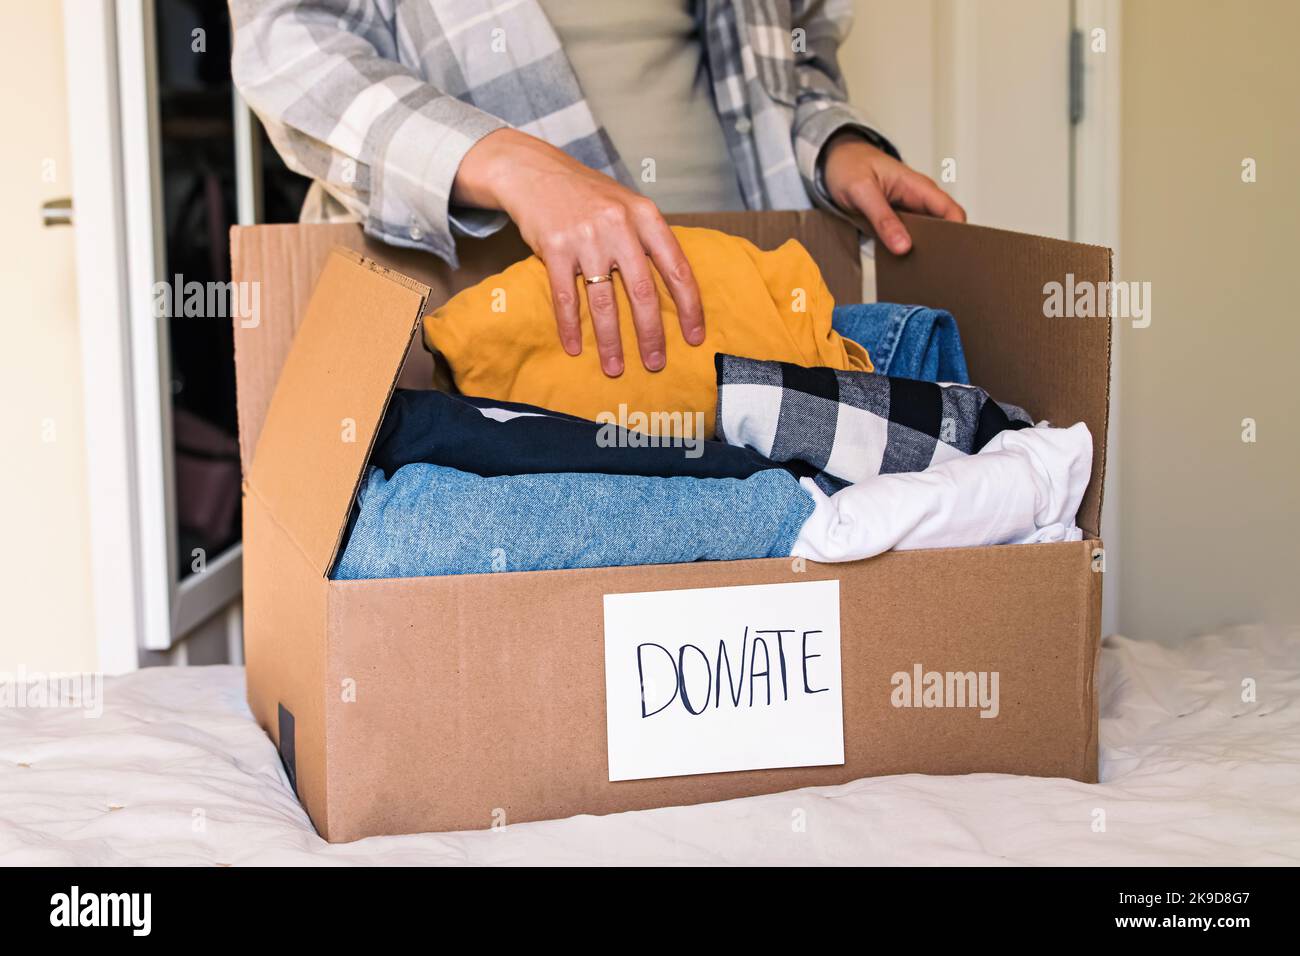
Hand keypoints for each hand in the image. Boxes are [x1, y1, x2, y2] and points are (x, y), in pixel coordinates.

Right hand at [453, 128, 704, 376]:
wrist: (535, 171)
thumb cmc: (588, 195)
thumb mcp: (628, 205)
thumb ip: (649, 240)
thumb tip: (675, 288)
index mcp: (645, 216)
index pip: (676, 268)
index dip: (689, 307)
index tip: (694, 337)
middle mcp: (618, 226)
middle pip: (642, 292)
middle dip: (650, 334)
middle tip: (656, 363)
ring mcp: (586, 237)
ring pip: (604, 301)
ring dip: (610, 340)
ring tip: (615, 367)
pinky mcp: (554, 248)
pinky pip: (565, 297)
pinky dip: (569, 326)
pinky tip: (574, 347)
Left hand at [821, 132, 965, 254]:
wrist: (834, 160)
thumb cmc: (849, 166)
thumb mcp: (862, 191)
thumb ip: (882, 219)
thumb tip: (903, 247)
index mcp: (918, 186)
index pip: (952, 211)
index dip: (957, 233)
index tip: (950, 255)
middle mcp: (918, 199)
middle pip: (943, 227)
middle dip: (941, 247)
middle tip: (931, 268)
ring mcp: (907, 211)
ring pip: (926, 236)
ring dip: (922, 252)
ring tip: (916, 270)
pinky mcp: (895, 222)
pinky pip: (908, 238)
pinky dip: (906, 251)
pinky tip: (900, 264)